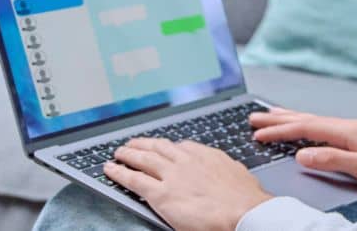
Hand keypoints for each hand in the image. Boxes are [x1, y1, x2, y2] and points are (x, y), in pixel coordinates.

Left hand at [105, 137, 272, 230]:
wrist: (242, 213)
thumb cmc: (246, 200)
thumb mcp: (239, 176)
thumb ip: (227, 171)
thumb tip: (230, 173)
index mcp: (205, 156)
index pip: (181, 147)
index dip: (168, 147)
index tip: (163, 147)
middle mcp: (186, 161)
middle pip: (158, 147)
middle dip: (143, 144)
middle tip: (133, 143)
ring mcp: (171, 176)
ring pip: (143, 159)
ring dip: (128, 154)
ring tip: (118, 152)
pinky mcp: (160, 194)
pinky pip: (133, 180)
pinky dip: (119, 173)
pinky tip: (110, 169)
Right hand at [250, 108, 356, 188]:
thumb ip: (332, 159)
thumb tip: (301, 154)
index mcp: (346, 130)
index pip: (305, 128)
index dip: (280, 130)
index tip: (258, 134)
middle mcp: (348, 126)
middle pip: (306, 119)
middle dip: (278, 119)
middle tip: (253, 118)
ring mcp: (354, 129)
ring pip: (314, 120)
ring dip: (290, 118)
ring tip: (271, 115)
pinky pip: (324, 126)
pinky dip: (307, 124)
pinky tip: (306, 128)